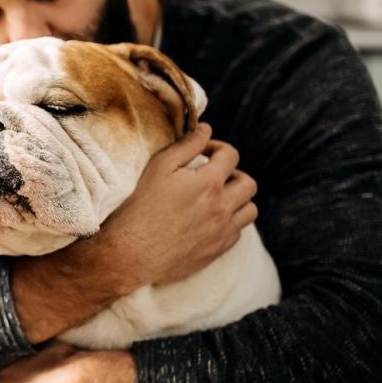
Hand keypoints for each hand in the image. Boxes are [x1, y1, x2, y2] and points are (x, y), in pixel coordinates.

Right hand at [96, 122, 257, 288]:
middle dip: (234, 174)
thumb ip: (186, 145)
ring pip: (250, 210)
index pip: (231, 155)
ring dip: (238, 200)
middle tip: (214, 177)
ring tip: (217, 199)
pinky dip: (230, 222)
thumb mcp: (159, 167)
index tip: (204, 153)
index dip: (218, 148)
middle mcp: (222, 207)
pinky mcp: (217, 250)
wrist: (131, 253)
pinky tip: (209, 220)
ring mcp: (222, 231)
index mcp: (209, 182)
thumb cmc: (140, 207)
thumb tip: (206, 129)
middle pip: (248, 183)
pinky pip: (238, 232)